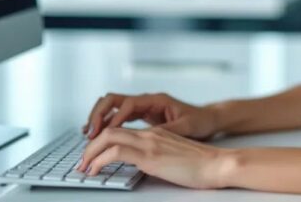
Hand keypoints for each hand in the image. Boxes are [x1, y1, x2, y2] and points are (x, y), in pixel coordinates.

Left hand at [77, 126, 234, 189]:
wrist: (218, 164)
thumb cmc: (201, 165)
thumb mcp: (173, 157)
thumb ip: (157, 156)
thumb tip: (142, 166)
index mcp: (155, 133)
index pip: (121, 130)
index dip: (102, 141)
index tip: (93, 156)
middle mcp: (150, 134)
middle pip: (109, 130)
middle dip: (90, 146)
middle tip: (82, 162)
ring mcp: (150, 143)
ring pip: (109, 137)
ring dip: (90, 152)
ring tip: (84, 167)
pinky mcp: (150, 156)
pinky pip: (117, 151)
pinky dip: (99, 160)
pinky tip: (95, 171)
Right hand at [82, 92, 219, 139]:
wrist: (207, 119)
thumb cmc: (199, 121)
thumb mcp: (185, 127)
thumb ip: (167, 129)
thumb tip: (149, 136)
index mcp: (155, 99)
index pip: (128, 104)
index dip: (114, 117)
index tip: (105, 131)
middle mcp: (146, 100)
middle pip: (114, 100)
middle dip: (99, 114)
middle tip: (90, 132)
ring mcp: (142, 107)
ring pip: (112, 107)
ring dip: (99, 118)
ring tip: (88, 134)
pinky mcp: (141, 116)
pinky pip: (118, 116)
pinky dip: (106, 123)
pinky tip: (98, 134)